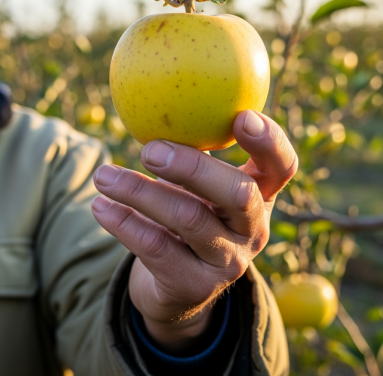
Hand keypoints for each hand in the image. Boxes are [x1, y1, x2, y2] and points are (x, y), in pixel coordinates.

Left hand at [91, 110, 297, 351]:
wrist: (177, 288)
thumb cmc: (188, 214)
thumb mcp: (199, 187)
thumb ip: (192, 148)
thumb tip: (154, 94)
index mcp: (261, 195)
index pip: (282, 166)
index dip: (269, 141)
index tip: (241, 116)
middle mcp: (253, 230)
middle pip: (237, 194)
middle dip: (193, 167)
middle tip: (149, 150)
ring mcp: (228, 262)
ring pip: (187, 218)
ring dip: (139, 192)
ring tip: (103, 175)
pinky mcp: (194, 285)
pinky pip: (156, 247)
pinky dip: (124, 223)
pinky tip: (100, 206)